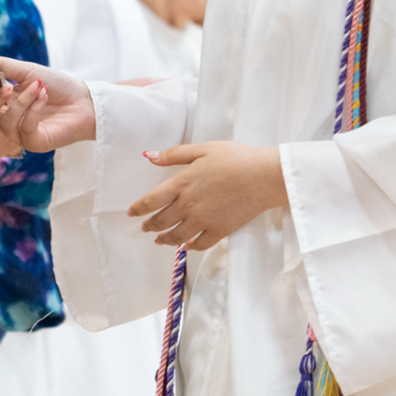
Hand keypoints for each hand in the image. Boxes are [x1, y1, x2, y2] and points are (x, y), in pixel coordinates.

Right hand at [0, 56, 93, 154]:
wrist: (86, 98)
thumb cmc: (56, 85)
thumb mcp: (25, 71)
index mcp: (2, 109)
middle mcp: (7, 125)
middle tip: (4, 88)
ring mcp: (20, 137)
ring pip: (4, 123)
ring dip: (21, 100)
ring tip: (39, 87)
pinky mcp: (36, 144)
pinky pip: (24, 128)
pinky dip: (32, 109)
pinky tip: (44, 96)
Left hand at [129, 142, 288, 250]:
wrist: (264, 176)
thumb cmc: (235, 158)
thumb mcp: (203, 149)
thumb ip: (174, 155)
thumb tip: (148, 156)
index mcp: (182, 183)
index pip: (151, 200)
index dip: (139, 208)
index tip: (132, 213)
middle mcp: (188, 205)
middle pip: (161, 221)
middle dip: (150, 225)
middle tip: (145, 228)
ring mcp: (204, 220)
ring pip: (177, 236)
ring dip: (165, 239)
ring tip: (160, 240)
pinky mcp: (220, 231)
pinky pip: (200, 244)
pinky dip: (191, 247)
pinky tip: (187, 246)